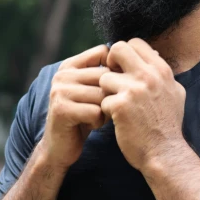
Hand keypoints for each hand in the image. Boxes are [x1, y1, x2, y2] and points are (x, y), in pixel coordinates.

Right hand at [38, 44, 109, 170]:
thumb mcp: (95, 91)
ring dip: (106, 109)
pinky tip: (91, 125)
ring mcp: (60, 91)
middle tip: (105, 107)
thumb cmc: (85, 116)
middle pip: (105, 75)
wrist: (61, 147)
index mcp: (70, 65)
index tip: (113, 87)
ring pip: (102, 94)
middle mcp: (62, 74)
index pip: (103, 52)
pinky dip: (99, 121)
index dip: (115, 70)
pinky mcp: (61, 109)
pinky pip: (96, 111)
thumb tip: (139, 58)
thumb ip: (107, 74)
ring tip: (97, 116)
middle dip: (111, 94)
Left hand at [99, 39, 186, 172]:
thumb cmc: (168, 125)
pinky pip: (102, 100)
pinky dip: (106, 111)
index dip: (124, 54)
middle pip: (118, 49)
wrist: (165, 153)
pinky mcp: (120, 106)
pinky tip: (117, 121)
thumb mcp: (175, 93)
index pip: (135, 43)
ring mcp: (134, 90)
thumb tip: (154, 55)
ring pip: (105, 77)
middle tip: (111, 80)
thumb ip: (163, 74)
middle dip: (110, 63)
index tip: (122, 69)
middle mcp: (149, 76)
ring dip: (106, 92)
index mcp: (161, 70)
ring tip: (116, 106)